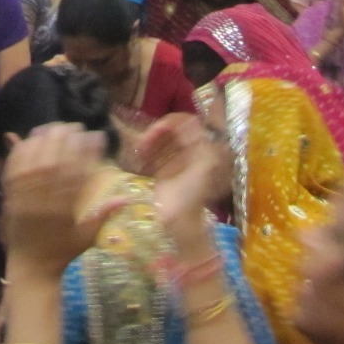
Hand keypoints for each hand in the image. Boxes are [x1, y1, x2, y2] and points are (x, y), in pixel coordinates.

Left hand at [0, 123, 110, 275]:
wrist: (30, 268)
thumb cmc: (62, 252)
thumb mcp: (87, 236)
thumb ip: (105, 214)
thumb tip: (130, 198)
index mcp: (64, 211)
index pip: (77, 173)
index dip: (87, 151)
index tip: (96, 135)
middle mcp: (43, 202)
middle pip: (53, 163)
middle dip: (64, 140)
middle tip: (74, 125)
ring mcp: (24, 199)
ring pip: (32, 163)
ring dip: (42, 141)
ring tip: (52, 127)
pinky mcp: (9, 197)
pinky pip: (13, 170)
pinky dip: (20, 152)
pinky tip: (28, 139)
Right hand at [135, 114, 222, 235]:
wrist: (179, 221)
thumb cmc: (193, 196)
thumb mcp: (203, 168)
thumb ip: (200, 144)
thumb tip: (193, 122)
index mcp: (201, 149)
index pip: (188, 123)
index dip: (173, 122)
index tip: (158, 128)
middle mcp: (189, 151)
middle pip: (172, 129)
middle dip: (157, 131)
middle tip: (144, 141)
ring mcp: (175, 160)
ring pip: (161, 139)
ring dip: (149, 140)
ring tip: (140, 149)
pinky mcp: (163, 169)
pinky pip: (153, 152)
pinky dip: (145, 150)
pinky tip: (140, 156)